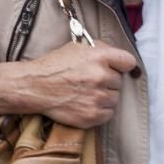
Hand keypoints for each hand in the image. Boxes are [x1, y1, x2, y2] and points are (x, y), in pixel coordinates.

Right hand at [0, 40, 135, 127]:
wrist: (35, 86)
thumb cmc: (54, 65)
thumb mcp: (76, 47)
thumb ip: (99, 50)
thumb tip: (117, 58)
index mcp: (99, 56)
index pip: (129, 62)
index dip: (122, 66)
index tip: (118, 68)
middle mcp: (101, 76)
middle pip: (119, 82)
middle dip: (108, 81)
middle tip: (90, 81)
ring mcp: (98, 98)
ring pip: (115, 98)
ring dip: (104, 96)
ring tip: (86, 93)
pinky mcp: (93, 116)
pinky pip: (108, 114)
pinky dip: (99, 110)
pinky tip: (85, 103)